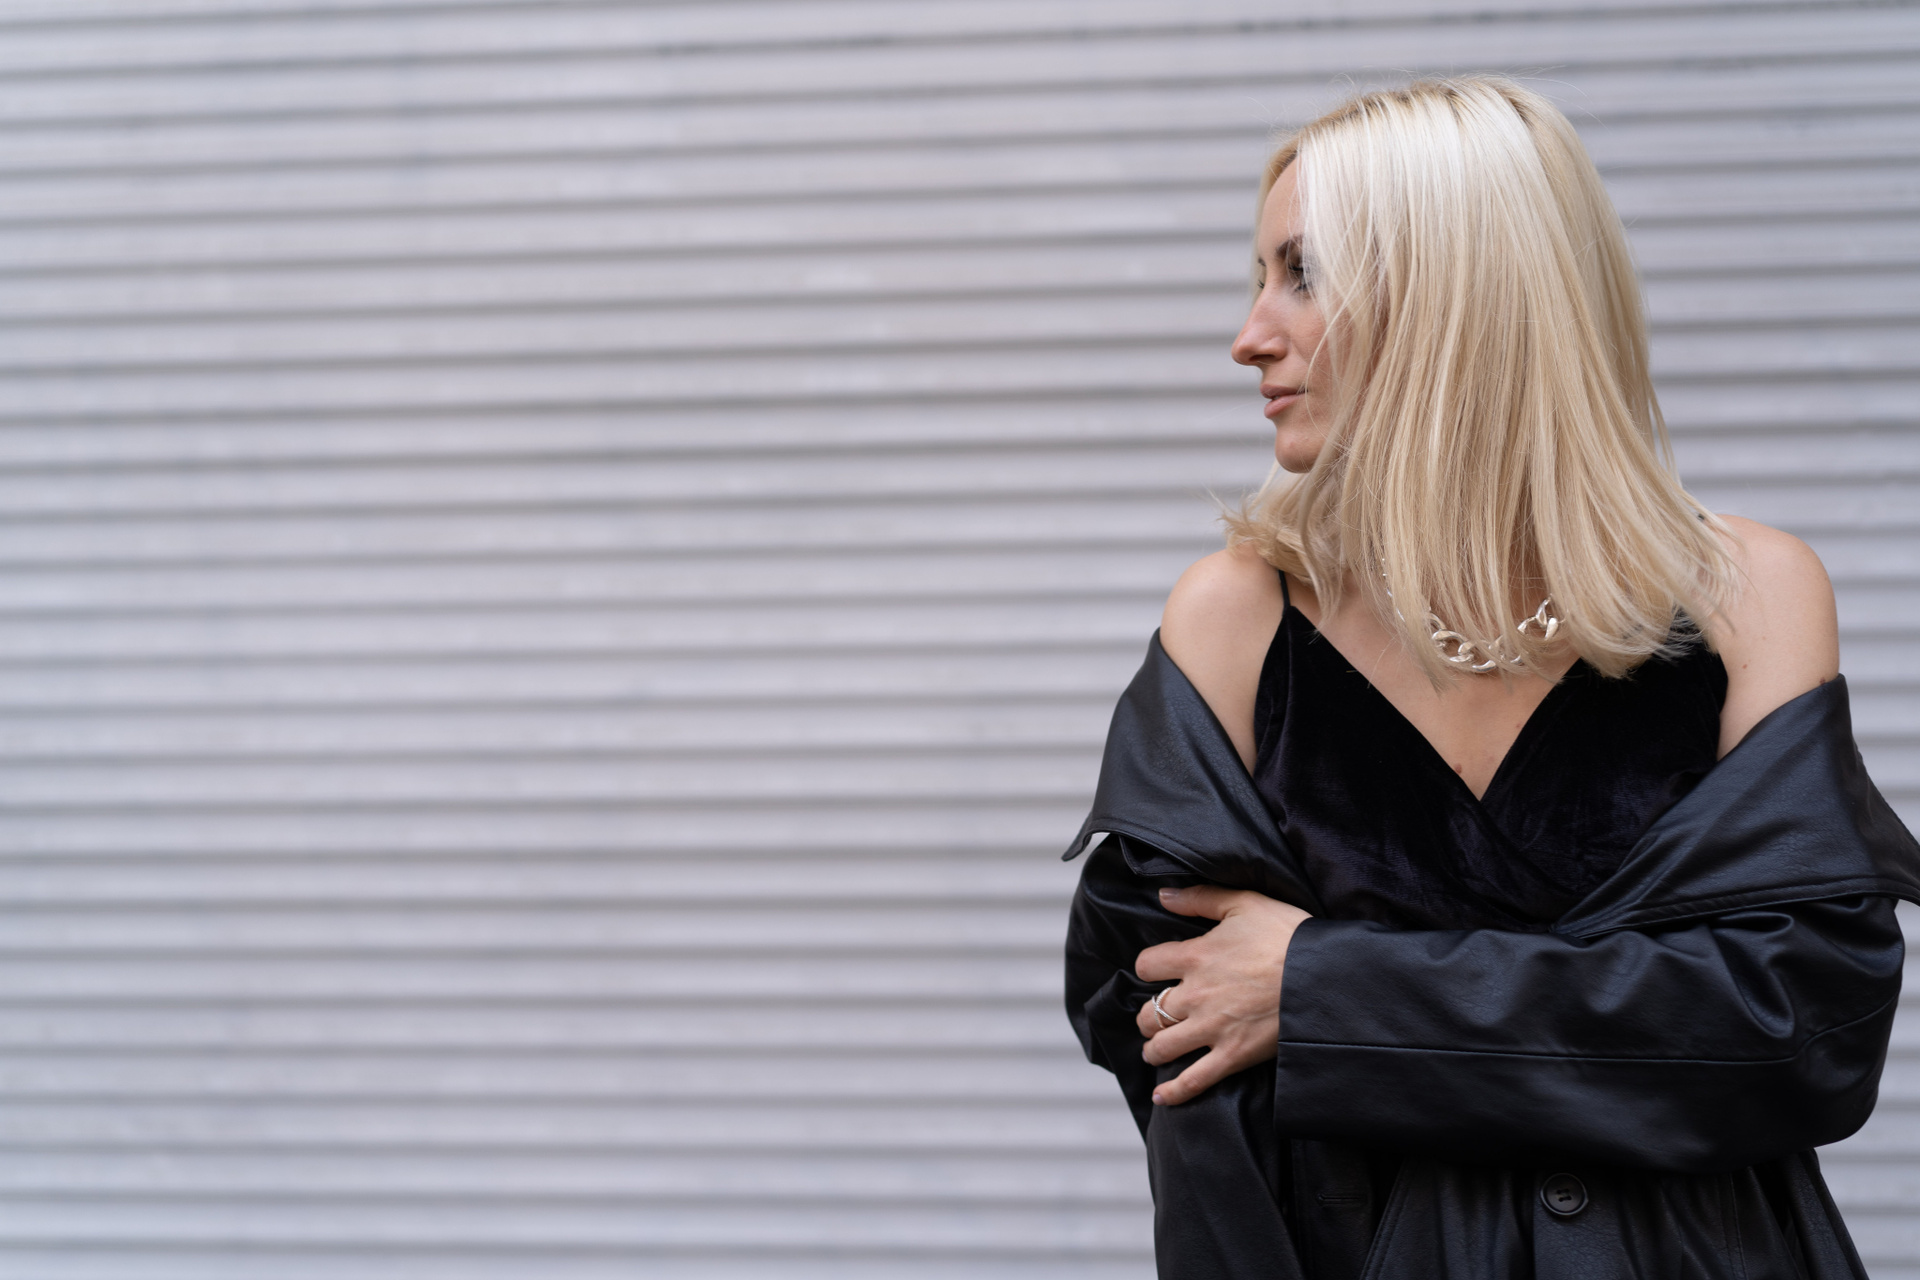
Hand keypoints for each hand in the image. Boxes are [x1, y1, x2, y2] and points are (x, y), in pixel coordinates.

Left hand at [1133, 885, 1309, 1105]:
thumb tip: (1163, 894)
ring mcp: (1212, 1029)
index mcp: (1195, 956)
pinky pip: (1194, 1080)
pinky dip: (1173, 1092)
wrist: (1323, 974)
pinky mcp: (1233, 1056)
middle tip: (1154, 1018)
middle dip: (1147, 1017)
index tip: (1156, 972)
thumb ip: (1199, 898)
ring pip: (1163, 1047)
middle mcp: (1195, 995)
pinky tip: (1161, 1096)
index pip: (1146, 965)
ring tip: (1156, 1050)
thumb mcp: (1245, 902)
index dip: (1148, 968)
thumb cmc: (1287, 935)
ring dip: (1154, 1049)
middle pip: (1149, 1013)